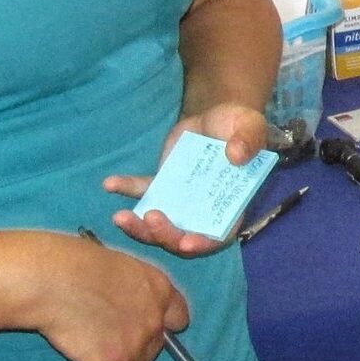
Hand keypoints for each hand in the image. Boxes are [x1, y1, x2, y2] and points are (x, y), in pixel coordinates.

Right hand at [25, 234, 189, 360]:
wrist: (54, 280)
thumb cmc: (77, 263)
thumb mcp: (120, 266)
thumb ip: (134, 288)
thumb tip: (127, 300)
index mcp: (160, 290)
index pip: (178, 318)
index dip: (165, 325)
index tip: (153, 329)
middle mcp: (156, 320)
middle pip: (156, 346)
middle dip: (139, 346)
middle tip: (113, 341)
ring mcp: (137, 345)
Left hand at [104, 101, 268, 255]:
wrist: (214, 116)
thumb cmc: (240, 125)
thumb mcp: (250, 126)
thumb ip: (248, 140)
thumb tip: (236, 155)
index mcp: (230, 205)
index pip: (218, 236)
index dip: (203, 244)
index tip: (186, 242)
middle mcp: (203, 211)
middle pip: (181, 237)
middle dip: (163, 235)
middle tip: (150, 218)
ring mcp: (179, 201)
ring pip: (158, 225)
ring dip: (138, 228)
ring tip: (120, 217)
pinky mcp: (162, 185)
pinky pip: (142, 191)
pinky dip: (126, 189)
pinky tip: (110, 184)